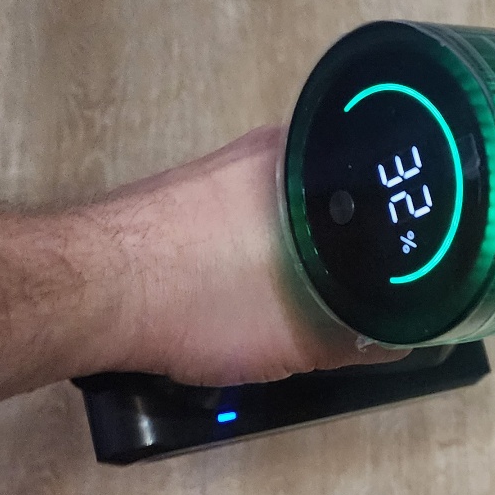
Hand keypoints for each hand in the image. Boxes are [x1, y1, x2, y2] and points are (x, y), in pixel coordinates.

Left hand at [84, 126, 406, 385]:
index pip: (390, 182)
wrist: (83, 294)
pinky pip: (244, 230)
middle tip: (359, 300)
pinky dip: (255, 265)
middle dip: (351, 256)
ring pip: (290, 220)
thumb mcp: (302, 337)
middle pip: (340, 205)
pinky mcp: (183, 202)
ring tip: (300, 310)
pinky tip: (245, 305)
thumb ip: (362, 339)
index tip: (411, 271)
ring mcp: (219, 173)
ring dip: (300, 264)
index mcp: (307, 159)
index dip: (406, 232)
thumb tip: (398, 342)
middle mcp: (265, 152)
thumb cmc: (192, 296)